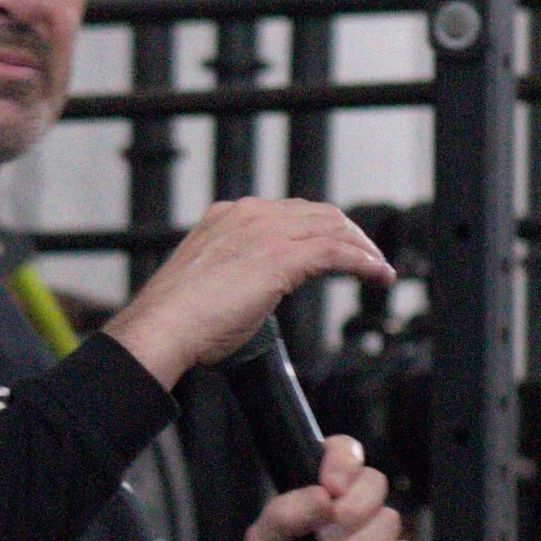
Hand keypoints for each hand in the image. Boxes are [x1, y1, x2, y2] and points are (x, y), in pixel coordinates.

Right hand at [103, 200, 392, 396]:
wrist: (163, 327)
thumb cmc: (177, 320)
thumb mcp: (208, 284)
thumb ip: (236, 279)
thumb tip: (252, 301)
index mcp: (228, 217)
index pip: (290, 213)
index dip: (321, 230)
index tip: (335, 250)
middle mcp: (249, 215)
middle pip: (318, 214)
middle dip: (349, 235)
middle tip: (367, 259)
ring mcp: (265, 232)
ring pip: (333, 228)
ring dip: (362, 249)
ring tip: (378, 270)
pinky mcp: (281, 257)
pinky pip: (336, 252)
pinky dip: (362, 262)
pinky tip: (375, 276)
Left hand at [211, 438, 418, 540]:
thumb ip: (287, 511)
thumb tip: (324, 496)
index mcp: (319, 495)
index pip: (344, 454)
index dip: (342, 462)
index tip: (330, 486)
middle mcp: (349, 514)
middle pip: (374, 484)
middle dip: (350, 510)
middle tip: (321, 539)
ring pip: (388, 521)